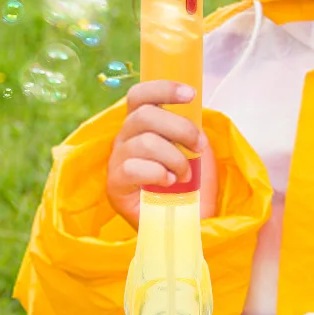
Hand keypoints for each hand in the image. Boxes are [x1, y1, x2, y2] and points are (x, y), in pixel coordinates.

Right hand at [106, 80, 218, 225]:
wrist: (191, 225)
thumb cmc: (193, 188)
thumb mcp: (196, 151)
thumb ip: (190, 128)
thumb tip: (193, 111)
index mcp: (141, 126)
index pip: (140, 95)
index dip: (163, 89)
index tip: (191, 94)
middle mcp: (125, 139)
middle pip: (145, 115)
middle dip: (180, 128)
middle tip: (198, 146)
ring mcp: (117, 162)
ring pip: (144, 142)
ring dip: (174, 158)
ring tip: (185, 176)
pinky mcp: (114, 185)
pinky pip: (132, 167)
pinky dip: (158, 173)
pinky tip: (169, 184)